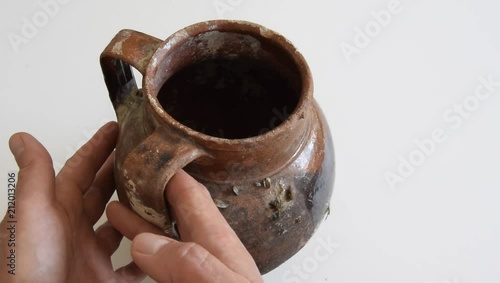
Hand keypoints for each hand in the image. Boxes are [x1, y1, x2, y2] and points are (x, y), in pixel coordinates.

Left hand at [0, 122, 143, 282]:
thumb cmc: (26, 273)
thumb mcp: (30, 217)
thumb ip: (34, 178)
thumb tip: (22, 138)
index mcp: (56, 211)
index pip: (80, 169)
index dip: (98, 147)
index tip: (118, 128)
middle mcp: (74, 231)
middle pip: (103, 193)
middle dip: (123, 171)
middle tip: (145, 155)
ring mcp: (91, 256)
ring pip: (121, 226)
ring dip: (139, 210)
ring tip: (161, 195)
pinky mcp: (104, 281)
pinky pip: (133, 265)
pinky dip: (147, 254)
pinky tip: (159, 246)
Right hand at [107, 172, 263, 282]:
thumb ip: (191, 265)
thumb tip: (148, 243)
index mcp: (218, 244)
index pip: (189, 195)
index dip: (166, 171)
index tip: (142, 154)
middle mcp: (208, 254)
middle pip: (174, 213)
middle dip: (146, 194)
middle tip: (120, 178)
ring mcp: (198, 272)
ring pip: (165, 240)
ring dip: (140, 225)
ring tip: (115, 212)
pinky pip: (161, 266)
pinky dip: (142, 258)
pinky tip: (130, 259)